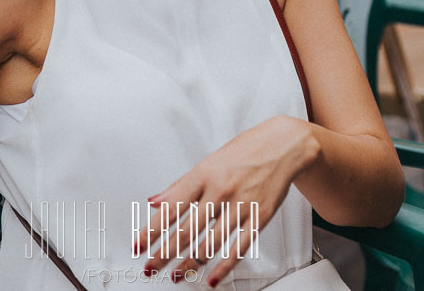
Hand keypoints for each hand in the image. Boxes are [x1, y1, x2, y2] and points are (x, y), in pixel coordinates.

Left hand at [134, 116, 318, 286]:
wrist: (283, 145)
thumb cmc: (244, 152)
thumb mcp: (207, 162)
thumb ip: (179, 186)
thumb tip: (154, 203)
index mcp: (204, 174)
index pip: (171, 207)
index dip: (152, 230)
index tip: (139, 246)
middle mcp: (221, 190)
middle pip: (187, 229)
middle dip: (165, 253)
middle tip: (151, 267)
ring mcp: (241, 205)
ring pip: (211, 242)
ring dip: (190, 263)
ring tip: (177, 275)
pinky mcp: (260, 217)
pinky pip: (239, 247)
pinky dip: (224, 266)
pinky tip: (212, 277)